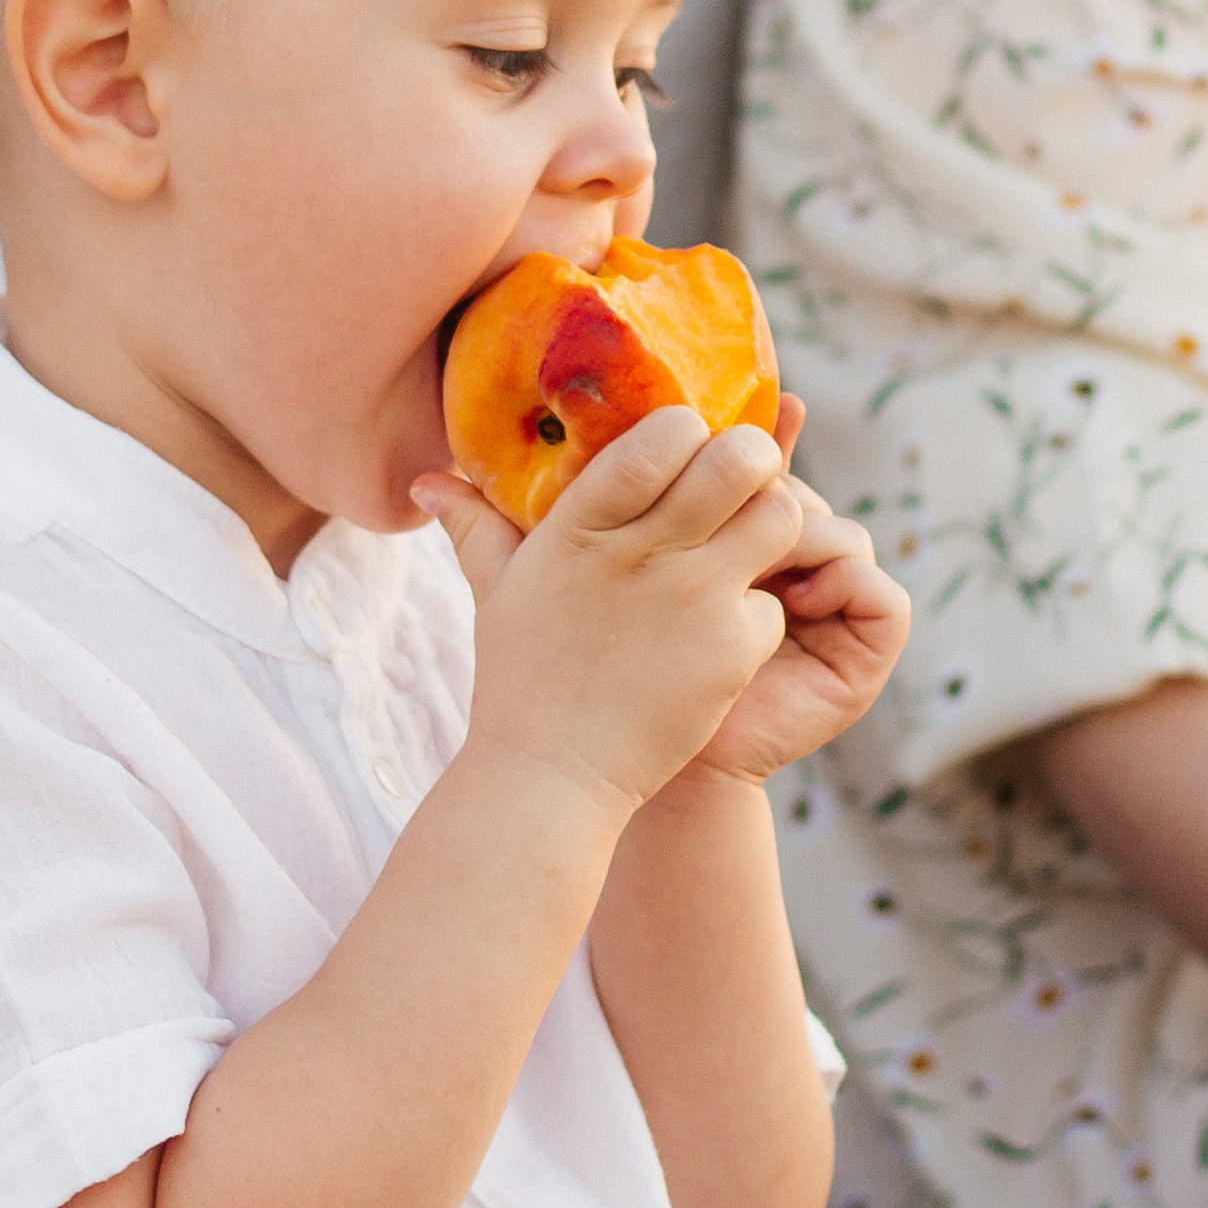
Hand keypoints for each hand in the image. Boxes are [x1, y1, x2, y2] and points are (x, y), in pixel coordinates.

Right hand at [412, 406, 805, 817]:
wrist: (548, 779)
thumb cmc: (521, 678)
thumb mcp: (495, 592)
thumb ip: (474, 525)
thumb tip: (428, 481)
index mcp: (582, 523)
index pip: (661, 435)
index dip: (690, 428)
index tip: (689, 444)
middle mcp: (641, 550)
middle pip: (739, 461)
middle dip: (754, 456)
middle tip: (745, 477)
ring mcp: (692, 598)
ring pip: (779, 518)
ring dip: (773, 524)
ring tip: (750, 545)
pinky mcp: (730, 650)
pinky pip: (773, 604)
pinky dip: (757, 616)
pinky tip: (724, 637)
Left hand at [660, 470, 910, 794]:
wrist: (656, 755)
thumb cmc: (641, 657)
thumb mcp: (657, 556)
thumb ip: (680, 492)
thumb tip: (695, 410)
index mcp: (754, 545)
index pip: (778, 479)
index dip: (770, 457)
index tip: (757, 438)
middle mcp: (804, 572)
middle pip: (812, 502)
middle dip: (776, 504)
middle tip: (729, 524)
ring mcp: (839, 612)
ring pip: (847, 537)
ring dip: (806, 542)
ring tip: (755, 569)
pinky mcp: (867, 653)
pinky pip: (882, 594)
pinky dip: (846, 585)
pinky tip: (796, 603)